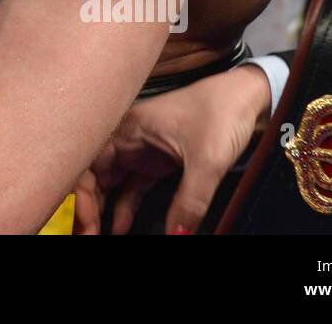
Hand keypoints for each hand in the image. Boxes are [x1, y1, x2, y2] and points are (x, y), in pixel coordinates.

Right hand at [72, 63, 269, 234]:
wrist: (249, 96)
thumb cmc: (222, 111)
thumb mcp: (207, 161)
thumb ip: (189, 202)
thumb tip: (177, 236)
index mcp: (129, 126)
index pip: (90, 161)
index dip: (83, 193)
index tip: (88, 222)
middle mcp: (129, 136)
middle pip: (96, 173)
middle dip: (89, 204)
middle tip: (88, 233)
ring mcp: (143, 148)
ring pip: (113, 182)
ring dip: (105, 208)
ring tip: (99, 233)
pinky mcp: (159, 159)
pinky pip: (134, 187)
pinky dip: (126, 206)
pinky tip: (121, 226)